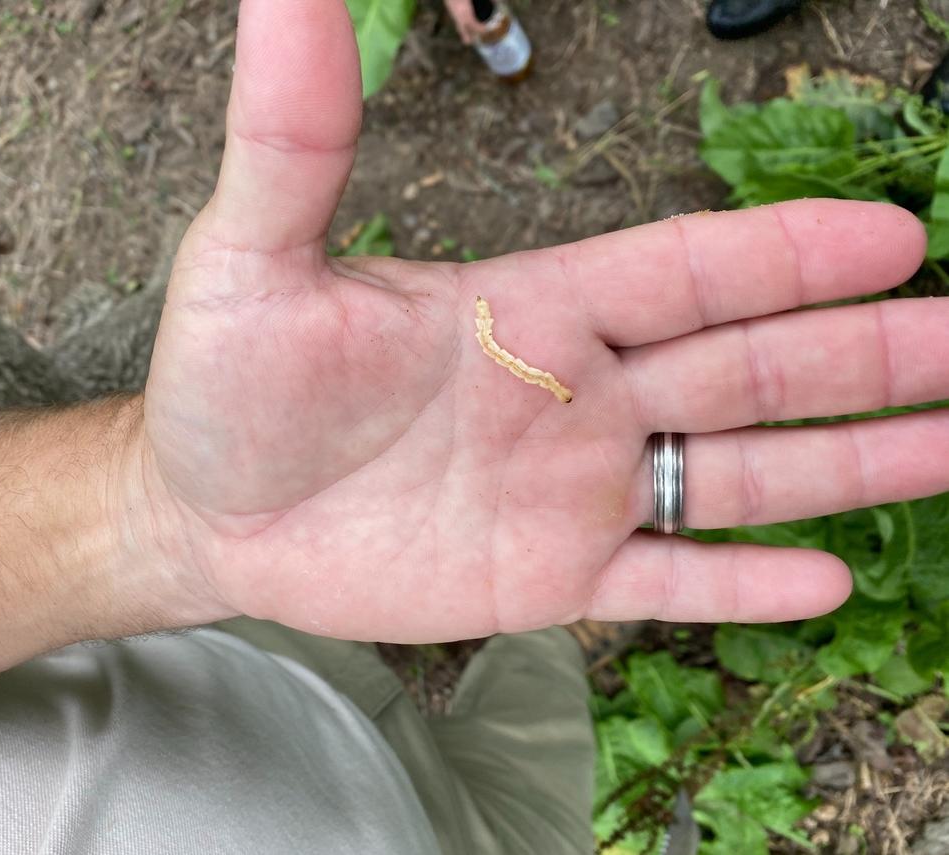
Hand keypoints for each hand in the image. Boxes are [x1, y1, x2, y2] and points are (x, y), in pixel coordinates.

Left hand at [140, 0, 943, 642]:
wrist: (207, 512)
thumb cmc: (229, 385)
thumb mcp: (253, 254)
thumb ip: (297, 131)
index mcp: (530, 311)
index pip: (686, 271)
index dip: (788, 253)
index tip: (895, 234)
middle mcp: (573, 394)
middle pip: (748, 365)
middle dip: (864, 352)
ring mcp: (568, 490)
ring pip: (735, 473)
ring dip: (847, 461)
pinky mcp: (545, 579)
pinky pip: (663, 581)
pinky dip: (740, 583)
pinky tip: (827, 577)